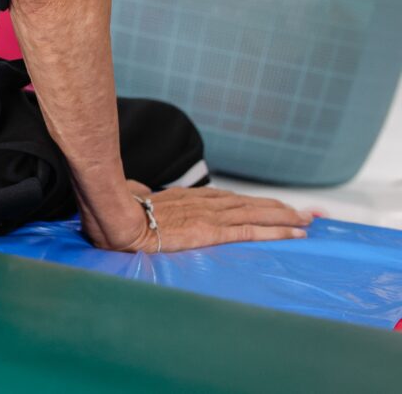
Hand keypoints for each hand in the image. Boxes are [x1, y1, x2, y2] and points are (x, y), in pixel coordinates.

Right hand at [82, 181, 311, 252]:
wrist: (116, 219)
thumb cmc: (119, 211)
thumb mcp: (134, 198)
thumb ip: (141, 194)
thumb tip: (137, 189)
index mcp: (187, 199)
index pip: (227, 200)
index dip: (250, 203)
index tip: (269, 206)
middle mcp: (203, 204)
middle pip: (248, 204)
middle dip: (278, 208)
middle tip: (305, 212)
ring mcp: (209, 216)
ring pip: (256, 214)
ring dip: (284, 217)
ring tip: (307, 221)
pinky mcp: (211, 232)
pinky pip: (250, 231)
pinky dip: (276, 231)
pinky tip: (294, 232)